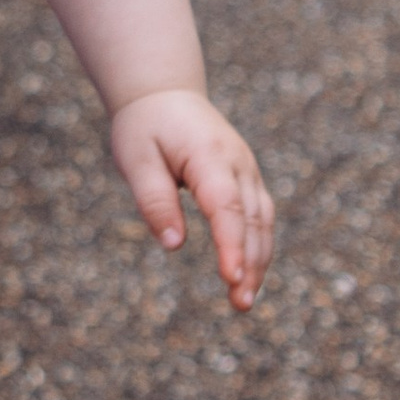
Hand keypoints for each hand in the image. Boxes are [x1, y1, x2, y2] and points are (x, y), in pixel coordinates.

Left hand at [110, 89, 275, 310]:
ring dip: (258, 262)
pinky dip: (258, 248)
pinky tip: (248, 277)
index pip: (227, 206)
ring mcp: (247, 171)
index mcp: (210, 155)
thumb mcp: (137, 159)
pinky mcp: (246, 181)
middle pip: (252, 219)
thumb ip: (155, 200)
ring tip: (244, 302)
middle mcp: (238, 163)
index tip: (230, 278)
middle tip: (240, 305)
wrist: (165, 95)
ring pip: (262, 222)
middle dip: (250, 264)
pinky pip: (259, 218)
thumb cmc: (146, 127)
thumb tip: (174, 245)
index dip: (231, 244)